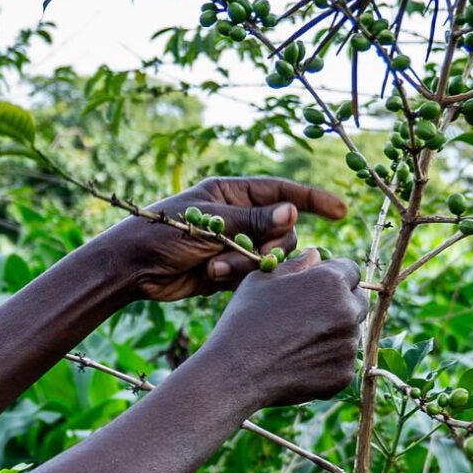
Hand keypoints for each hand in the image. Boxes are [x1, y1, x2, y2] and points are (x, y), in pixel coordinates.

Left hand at [103, 177, 349, 302]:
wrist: (130, 267)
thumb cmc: (161, 231)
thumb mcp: (208, 222)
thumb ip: (252, 221)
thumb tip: (293, 214)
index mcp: (233, 193)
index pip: (283, 192)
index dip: (314, 200)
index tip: (341, 210)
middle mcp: (238, 217)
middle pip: (281, 232)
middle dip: (268, 247)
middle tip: (245, 255)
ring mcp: (234, 245)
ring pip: (268, 259)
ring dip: (249, 265)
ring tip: (217, 267)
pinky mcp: (228, 271)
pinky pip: (252, 277)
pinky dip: (238, 279)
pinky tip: (212, 277)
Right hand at [203, 249, 368, 407]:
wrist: (235, 374)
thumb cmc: (243, 321)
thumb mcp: (262, 281)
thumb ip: (295, 265)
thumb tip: (315, 255)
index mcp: (330, 282)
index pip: (351, 270)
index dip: (334, 275)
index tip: (318, 287)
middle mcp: (347, 311)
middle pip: (358, 300)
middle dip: (341, 302)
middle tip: (311, 314)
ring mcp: (347, 345)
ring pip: (351, 332)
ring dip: (334, 332)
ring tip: (299, 341)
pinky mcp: (343, 374)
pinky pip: (343, 361)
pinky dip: (328, 361)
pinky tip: (300, 362)